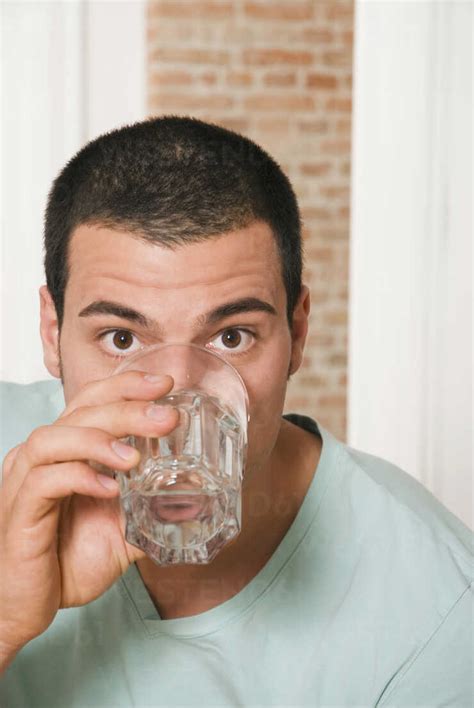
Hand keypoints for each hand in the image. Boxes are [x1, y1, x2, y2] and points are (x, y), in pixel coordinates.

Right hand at [0, 371, 177, 664]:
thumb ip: (151, 513)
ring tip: (134, 458)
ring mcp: (25, 481)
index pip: (92, 402)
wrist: (28, 607)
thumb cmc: (66, 562)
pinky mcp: (19, 512)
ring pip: (54, 438)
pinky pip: (43, 481)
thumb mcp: (120, 533)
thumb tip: (196, 503)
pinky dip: (79, 478)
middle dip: (127, 408)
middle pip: (80, 413)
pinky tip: (109, 489)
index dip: (126, 387)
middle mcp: (42, 457)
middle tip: (167, 417)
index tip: (164, 384)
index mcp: (65, 451)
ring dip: (98, 440)